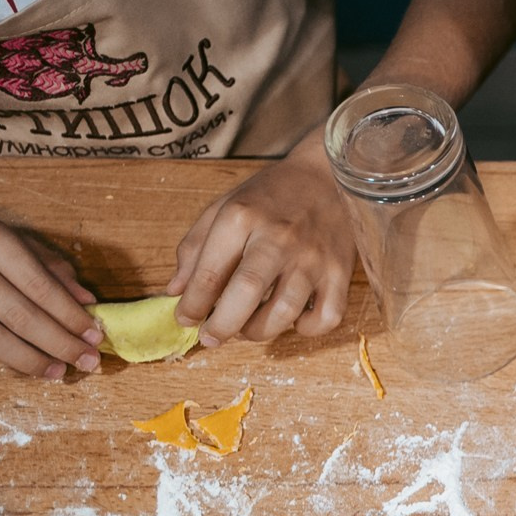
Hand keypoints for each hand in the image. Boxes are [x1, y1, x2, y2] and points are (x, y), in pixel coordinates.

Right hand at [0, 210, 100, 377]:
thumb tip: (87, 301)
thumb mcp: (11, 237)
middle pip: (19, 315)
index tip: (95, 337)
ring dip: (29, 359)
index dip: (70, 316)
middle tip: (86, 361)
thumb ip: (50, 267)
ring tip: (57, 371)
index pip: (39, 286)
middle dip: (58, 344)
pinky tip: (13, 364)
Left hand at [167, 141, 356, 346]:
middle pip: (245, 295)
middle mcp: (277, 238)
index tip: (184, 318)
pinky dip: (306, 329)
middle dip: (222, 325)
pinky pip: (326, 317)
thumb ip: (196, 247)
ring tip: (245, 330)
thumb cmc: (270, 195)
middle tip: (210, 338)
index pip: (209, 272)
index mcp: (241, 217)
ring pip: (284, 313)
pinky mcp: (340, 272)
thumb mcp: (224, 207)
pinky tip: (292, 321)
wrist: (326, 177)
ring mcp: (313, 258)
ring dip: (258, 332)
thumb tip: (175, 290)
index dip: (192, 304)